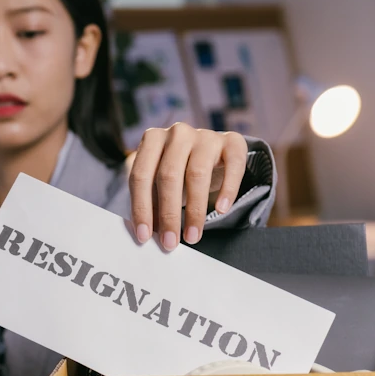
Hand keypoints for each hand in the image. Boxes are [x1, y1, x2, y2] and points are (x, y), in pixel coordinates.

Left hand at [128, 124, 248, 250]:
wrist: (211, 151)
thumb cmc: (178, 171)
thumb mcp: (158, 182)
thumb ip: (150, 201)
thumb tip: (146, 233)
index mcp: (152, 139)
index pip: (141, 175)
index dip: (141, 208)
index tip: (144, 236)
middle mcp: (178, 133)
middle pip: (169, 175)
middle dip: (168, 214)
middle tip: (170, 242)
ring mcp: (206, 136)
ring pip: (198, 173)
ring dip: (195, 210)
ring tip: (192, 236)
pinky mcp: (232, 142)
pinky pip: (233, 165)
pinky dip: (227, 189)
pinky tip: (221, 210)